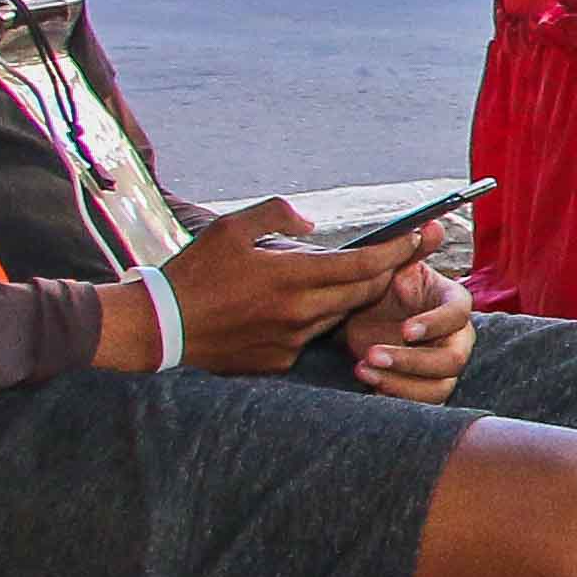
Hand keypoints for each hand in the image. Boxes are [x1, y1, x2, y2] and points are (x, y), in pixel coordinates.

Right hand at [136, 201, 421, 377]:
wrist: (160, 328)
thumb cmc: (193, 274)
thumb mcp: (231, 229)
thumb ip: (276, 215)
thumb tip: (311, 222)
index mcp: (290, 276)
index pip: (362, 265)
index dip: (395, 251)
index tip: (416, 238)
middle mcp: (298, 312)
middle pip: (361, 293)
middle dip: (382, 273)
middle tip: (392, 256)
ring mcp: (290, 341)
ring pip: (338, 315)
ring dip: (346, 297)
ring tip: (337, 277)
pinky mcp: (279, 361)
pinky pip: (311, 337)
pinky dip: (313, 319)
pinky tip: (295, 307)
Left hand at [335, 254, 477, 403]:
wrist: (363, 317)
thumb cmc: (383, 289)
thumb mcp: (393, 267)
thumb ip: (412, 249)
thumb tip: (430, 224)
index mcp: (452, 302)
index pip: (459, 313)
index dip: (435, 323)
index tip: (404, 330)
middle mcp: (456, 336)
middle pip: (453, 359)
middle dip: (412, 361)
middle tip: (370, 354)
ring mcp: (442, 365)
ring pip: (440, 387)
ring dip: (401, 383)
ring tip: (363, 368)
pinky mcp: (425, 386)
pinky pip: (422, 402)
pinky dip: (395, 396)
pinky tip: (366, 382)